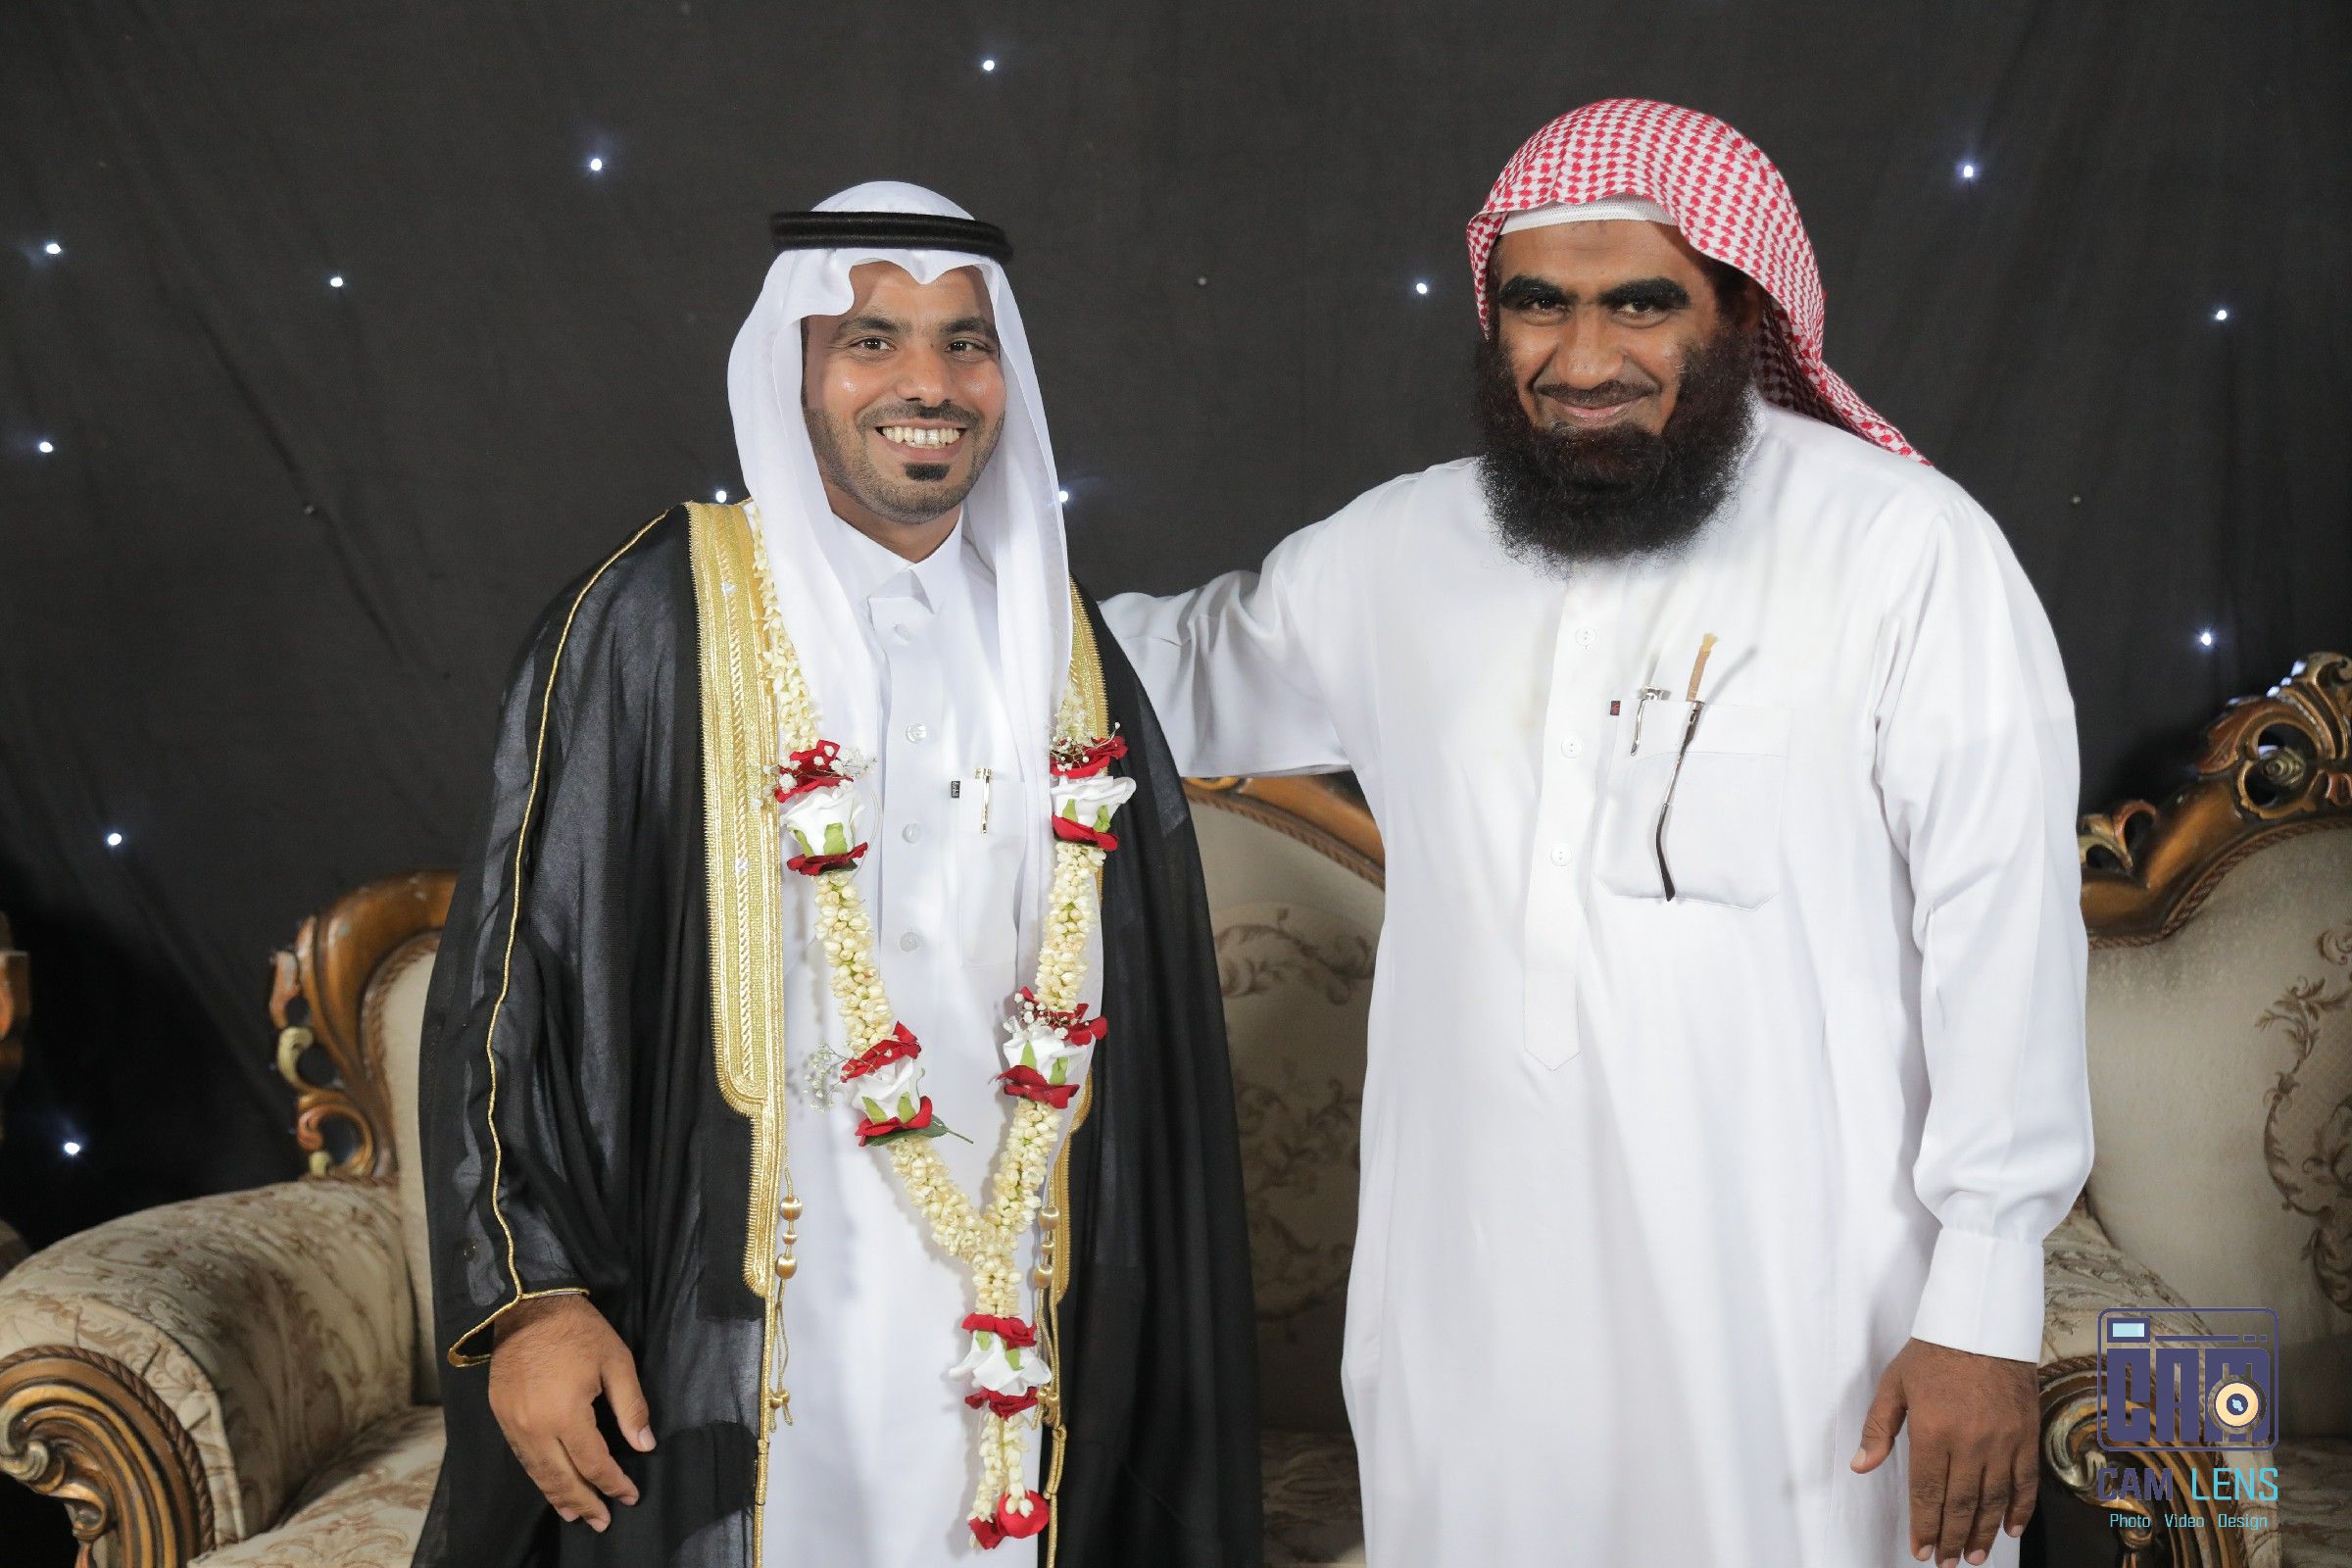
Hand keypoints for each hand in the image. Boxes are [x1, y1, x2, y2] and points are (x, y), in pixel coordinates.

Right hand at [488, 1295, 654, 1530]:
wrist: (527, 1305)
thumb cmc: (579, 1330)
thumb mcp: (617, 1362)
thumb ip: (631, 1408)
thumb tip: (645, 1445)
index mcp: (565, 1415)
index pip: (593, 1463)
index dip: (613, 1483)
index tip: (630, 1496)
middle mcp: (534, 1428)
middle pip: (561, 1478)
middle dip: (584, 1503)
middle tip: (602, 1522)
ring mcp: (512, 1424)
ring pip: (537, 1473)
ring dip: (558, 1496)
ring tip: (576, 1514)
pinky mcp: (500, 1415)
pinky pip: (522, 1457)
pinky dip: (539, 1476)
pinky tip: (550, 1484)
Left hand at [1851, 1337, 2038, 1565]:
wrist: (1982, 1326)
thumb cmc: (1932, 1353)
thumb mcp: (1893, 1384)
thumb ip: (1878, 1428)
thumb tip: (1861, 1466)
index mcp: (1932, 1431)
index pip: (1927, 1492)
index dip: (1924, 1525)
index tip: (1921, 1549)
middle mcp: (1969, 1443)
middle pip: (1960, 1503)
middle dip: (1951, 1538)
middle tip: (1946, 1562)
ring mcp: (2002, 1442)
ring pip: (1993, 1500)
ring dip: (1982, 1532)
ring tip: (1973, 1556)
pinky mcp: (2026, 1437)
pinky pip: (2025, 1483)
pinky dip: (2019, 1510)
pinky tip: (2009, 1530)